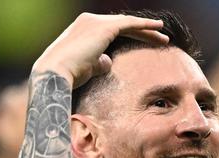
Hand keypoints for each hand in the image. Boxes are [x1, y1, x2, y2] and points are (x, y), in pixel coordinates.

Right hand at [32, 13, 168, 87]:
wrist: (54, 74)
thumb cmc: (67, 76)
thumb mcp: (87, 68)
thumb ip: (99, 62)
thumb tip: (109, 61)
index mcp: (82, 29)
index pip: (111, 31)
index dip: (129, 36)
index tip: (143, 44)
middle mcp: (88, 21)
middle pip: (121, 26)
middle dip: (140, 33)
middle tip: (159, 40)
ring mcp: (95, 22)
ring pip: (127, 24)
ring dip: (147, 31)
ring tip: (164, 38)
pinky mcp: (104, 28)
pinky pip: (130, 24)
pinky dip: (145, 26)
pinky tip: (159, 29)